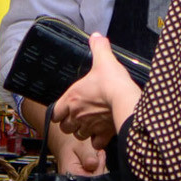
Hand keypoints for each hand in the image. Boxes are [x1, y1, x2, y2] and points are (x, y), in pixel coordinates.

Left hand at [48, 52, 136, 166]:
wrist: (124, 98)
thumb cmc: (111, 81)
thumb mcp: (103, 60)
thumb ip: (98, 48)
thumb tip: (96, 37)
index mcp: (71, 98)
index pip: (55, 113)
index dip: (59, 112)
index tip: (66, 109)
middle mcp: (77, 115)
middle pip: (65, 127)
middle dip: (70, 124)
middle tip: (79, 117)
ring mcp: (89, 126)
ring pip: (79, 135)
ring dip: (83, 132)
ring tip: (90, 125)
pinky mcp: (103, 134)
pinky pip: (95, 143)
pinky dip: (98, 140)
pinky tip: (102, 134)